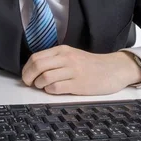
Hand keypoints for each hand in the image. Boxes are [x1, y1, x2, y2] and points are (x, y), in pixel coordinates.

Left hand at [21, 45, 140, 94]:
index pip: (36, 57)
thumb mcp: (72, 55)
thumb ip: (55, 60)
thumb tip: (33, 69)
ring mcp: (73, 71)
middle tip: (29, 84)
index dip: (26, 68)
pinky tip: (53, 90)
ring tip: (42, 87)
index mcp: (63, 50)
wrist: (113, 69)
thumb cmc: (91, 65)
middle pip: (38, 66)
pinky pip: (56, 88)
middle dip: (28, 77)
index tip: (26, 76)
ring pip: (45, 77)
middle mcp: (66, 58)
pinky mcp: (79, 84)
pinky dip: (50, 90)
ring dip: (39, 85)